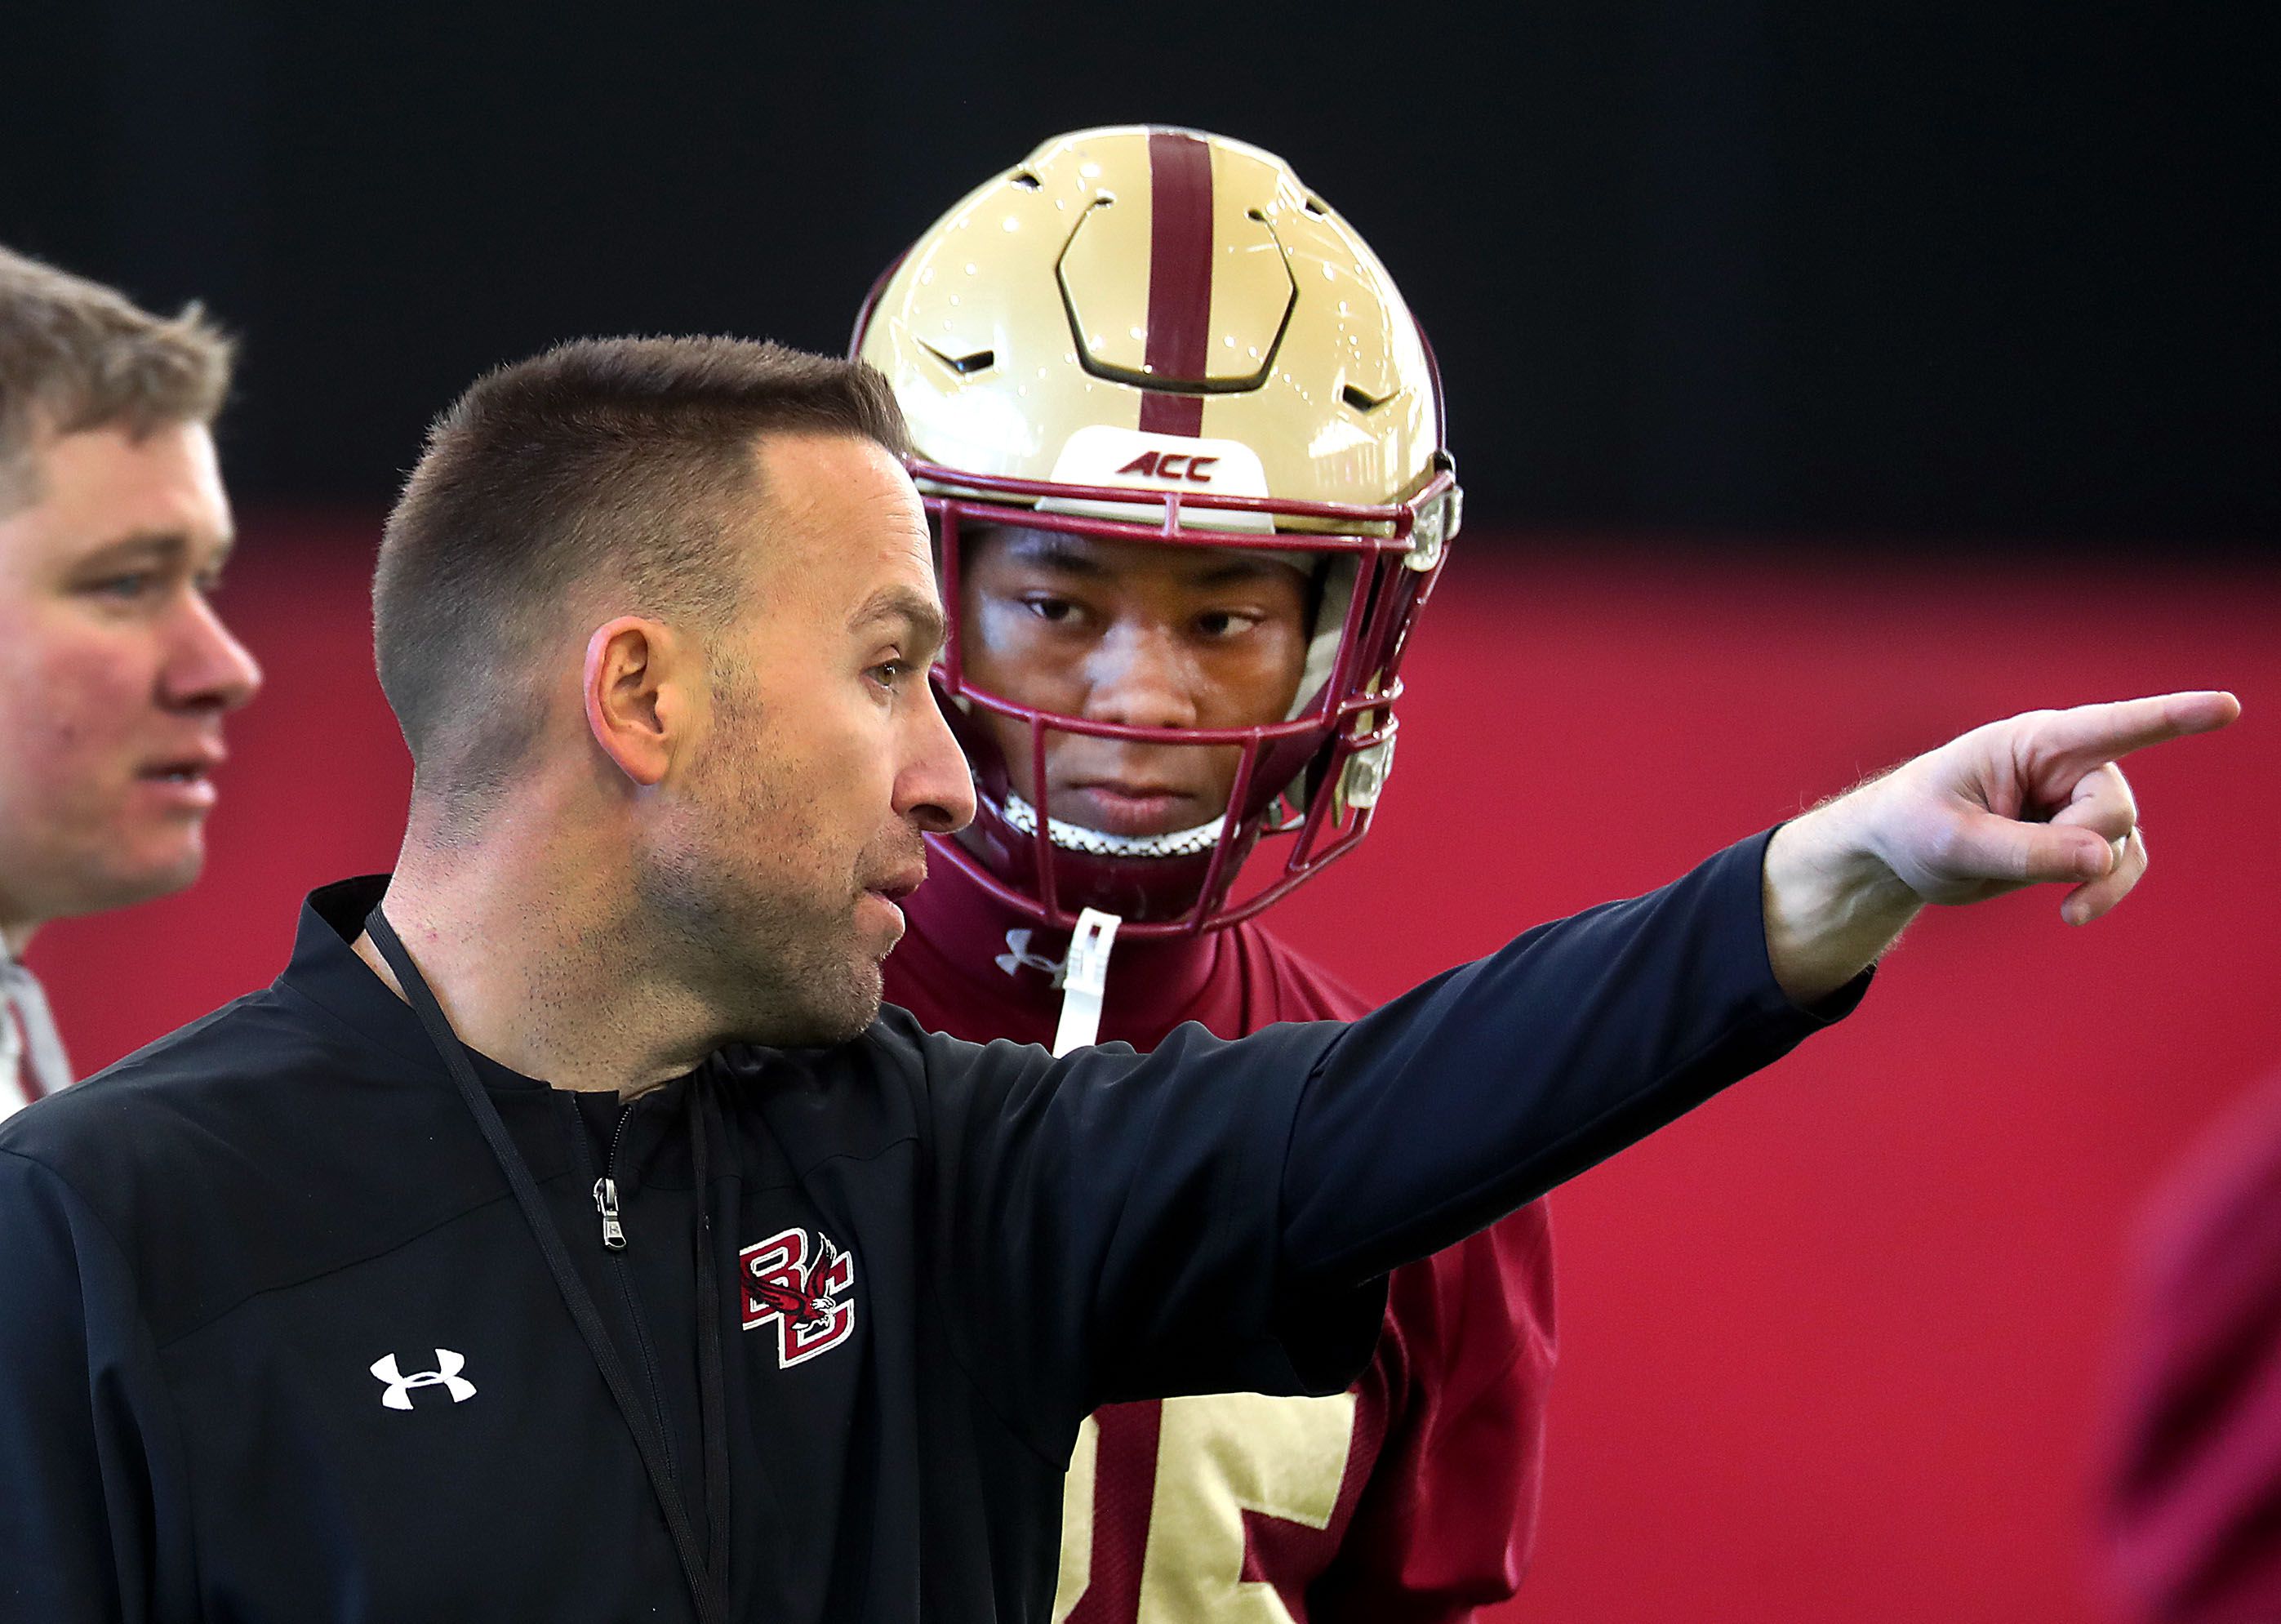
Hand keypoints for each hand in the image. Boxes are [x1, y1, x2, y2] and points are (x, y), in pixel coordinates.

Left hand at [1764, 690, 2240, 1003]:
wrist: (1901, 851)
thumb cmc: (1915, 826)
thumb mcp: (1955, 842)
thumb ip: (2026, 851)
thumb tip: (2105, 858)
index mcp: (2032, 742)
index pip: (2112, 725)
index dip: (2172, 717)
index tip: (2227, 708)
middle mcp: (2065, 764)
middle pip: (2113, 807)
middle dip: (2081, 846)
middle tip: (2018, 858)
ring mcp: (2076, 801)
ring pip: (2123, 841)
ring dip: (2101, 880)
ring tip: (2067, 912)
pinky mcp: (2078, 837)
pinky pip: (2122, 863)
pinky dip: (2106, 891)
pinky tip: (2074, 913)